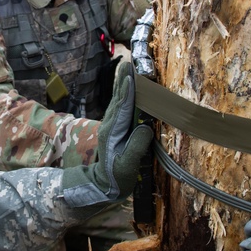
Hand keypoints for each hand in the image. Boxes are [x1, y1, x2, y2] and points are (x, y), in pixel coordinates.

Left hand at [62, 61, 152, 207]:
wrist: (104, 186)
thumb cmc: (118, 177)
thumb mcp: (128, 165)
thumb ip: (136, 146)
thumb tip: (145, 128)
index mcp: (114, 132)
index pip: (122, 107)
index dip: (128, 91)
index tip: (131, 76)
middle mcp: (111, 125)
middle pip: (118, 99)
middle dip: (123, 81)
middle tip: (129, 64)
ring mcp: (111, 126)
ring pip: (118, 101)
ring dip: (123, 84)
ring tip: (127, 69)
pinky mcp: (114, 128)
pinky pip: (120, 107)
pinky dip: (124, 94)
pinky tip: (126, 87)